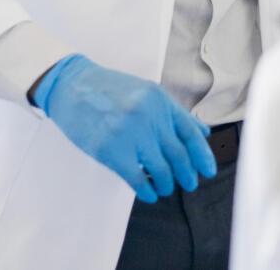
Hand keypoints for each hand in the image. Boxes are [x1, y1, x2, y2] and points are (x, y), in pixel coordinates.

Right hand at [33, 54, 217, 202]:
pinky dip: (146, 191)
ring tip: (164, 188)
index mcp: (159, 100)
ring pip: (160, 170)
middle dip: (187, 174)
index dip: (203, 155)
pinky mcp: (111, 150)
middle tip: (188, 184)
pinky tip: (148, 194)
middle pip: (178, 155)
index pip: (190, 132)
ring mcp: (129, 133)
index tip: (208, 170)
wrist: (71, 85)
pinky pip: (137, 179)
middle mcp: (148, 116)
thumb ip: (173, 113)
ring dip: (166, 184)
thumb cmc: (109, 89)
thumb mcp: (145, 92)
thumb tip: (202, 132)